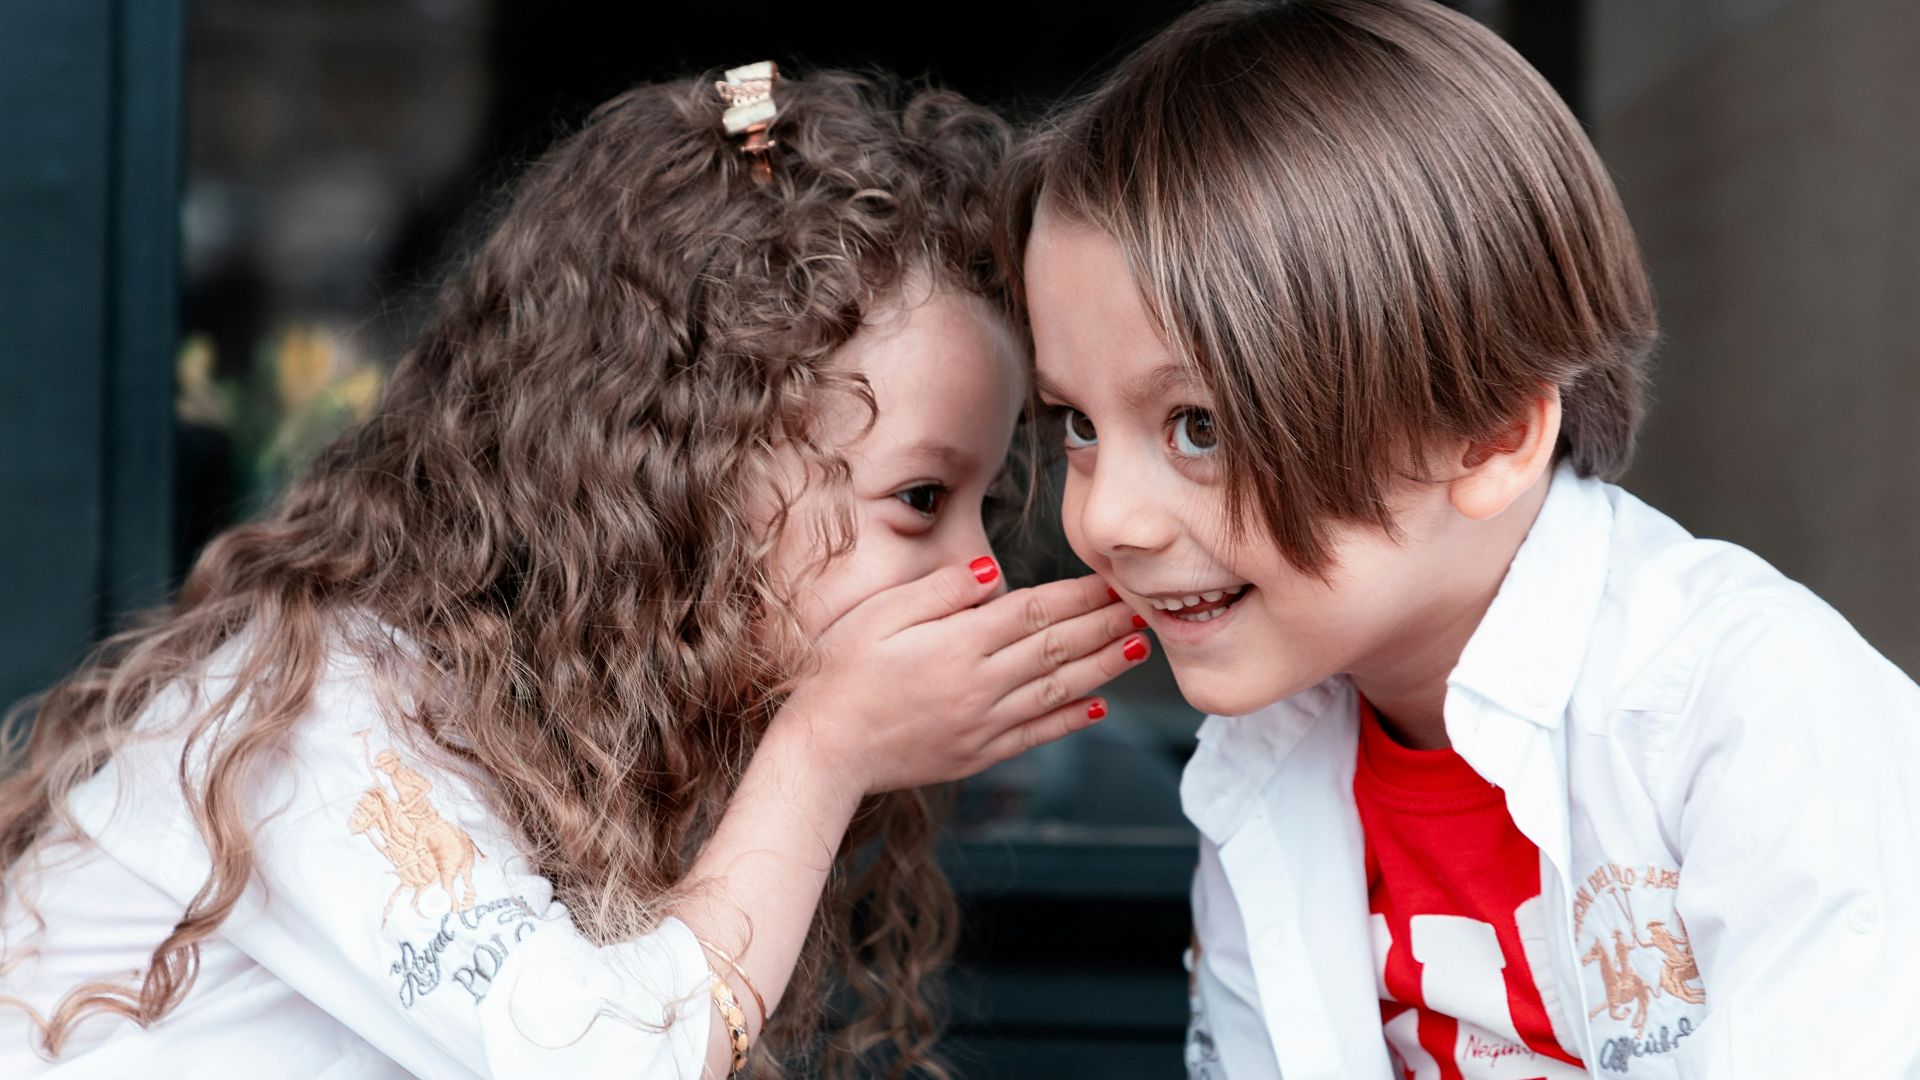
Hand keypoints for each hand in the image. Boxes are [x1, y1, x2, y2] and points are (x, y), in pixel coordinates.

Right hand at [770, 558, 1149, 797]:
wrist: (824, 751)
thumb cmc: (839, 672)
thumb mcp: (879, 615)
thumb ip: (940, 592)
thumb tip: (994, 572)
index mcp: (958, 644)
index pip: (1034, 612)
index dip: (1078, 595)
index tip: (1111, 581)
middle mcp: (980, 685)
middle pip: (1056, 648)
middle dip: (1104, 626)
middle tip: (1144, 608)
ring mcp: (982, 724)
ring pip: (1057, 690)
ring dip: (1102, 669)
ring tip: (1137, 649)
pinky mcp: (977, 755)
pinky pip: (1036, 735)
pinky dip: (1069, 720)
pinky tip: (1097, 708)